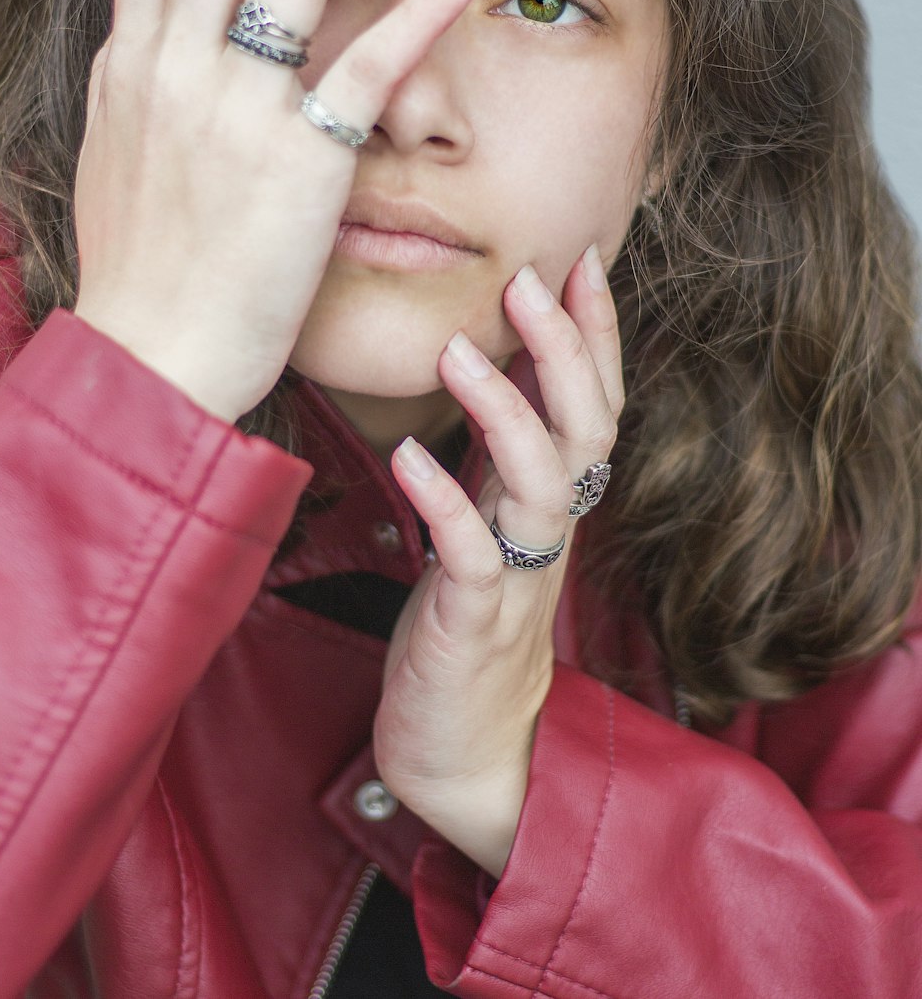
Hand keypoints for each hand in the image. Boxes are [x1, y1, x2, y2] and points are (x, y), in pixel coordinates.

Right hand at [73, 0, 477, 420]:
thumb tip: (158, 52)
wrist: (153, 358)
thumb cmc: (142, 277)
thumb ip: (144, 96)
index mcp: (130, 68)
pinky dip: (418, 9)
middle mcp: (173, 69)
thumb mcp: (119, 165)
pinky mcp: (300, 159)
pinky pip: (368, 61)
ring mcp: (235, 109)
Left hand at [374, 245, 622, 877]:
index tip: (582, 259)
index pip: (595, 403)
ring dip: (504, 413)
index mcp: (552, 500)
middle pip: (586, 430)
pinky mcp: (473, 623)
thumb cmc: (468, 618)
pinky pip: (472, 558)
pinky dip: (446, 504)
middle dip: (566, 350)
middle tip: (530, 279)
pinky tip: (411, 458)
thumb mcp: (488, 516)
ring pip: (539, 485)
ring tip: (458, 353)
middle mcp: (548, 530)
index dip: (596, 334)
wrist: (466, 748)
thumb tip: (490, 354)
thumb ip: (498, 449)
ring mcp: (517, 577)